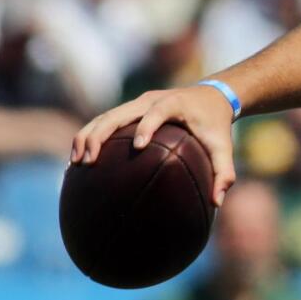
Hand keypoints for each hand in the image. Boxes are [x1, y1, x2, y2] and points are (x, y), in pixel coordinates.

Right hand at [71, 85, 238, 205]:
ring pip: (104, 116)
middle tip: (89, 162)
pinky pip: (104, 121)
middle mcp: (151, 100)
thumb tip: (217, 203)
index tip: (138, 147)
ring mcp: (137, 103)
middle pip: (119, 113)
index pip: (158, 112)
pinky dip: (89, 136)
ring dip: (87, 136)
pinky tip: (77, 161)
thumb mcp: (224, 146)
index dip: (147, 126)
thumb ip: (224, 172)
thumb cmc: (216, 124)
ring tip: (76, 163)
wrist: (211, 96)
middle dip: (101, 135)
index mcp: (174, 103)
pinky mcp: (129, 109)